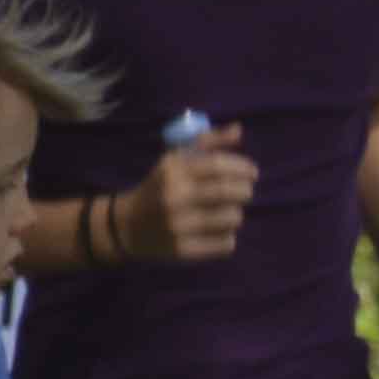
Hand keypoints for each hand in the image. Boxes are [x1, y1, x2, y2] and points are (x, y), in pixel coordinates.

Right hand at [120, 128, 256, 264]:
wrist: (126, 226)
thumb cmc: (160, 187)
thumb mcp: (175, 161)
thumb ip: (207, 143)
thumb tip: (238, 129)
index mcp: (172, 170)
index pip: (218, 164)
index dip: (243, 168)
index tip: (252, 172)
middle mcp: (175, 196)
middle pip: (233, 192)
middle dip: (244, 191)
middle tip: (241, 192)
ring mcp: (179, 225)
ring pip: (233, 218)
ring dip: (234, 214)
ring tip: (222, 212)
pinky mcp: (184, 249)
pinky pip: (226, 243)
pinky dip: (226, 237)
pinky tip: (213, 231)